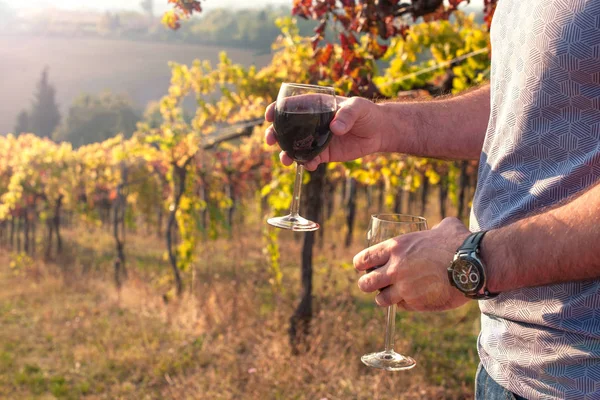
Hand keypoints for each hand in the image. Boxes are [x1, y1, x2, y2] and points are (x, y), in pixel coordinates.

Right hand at [264, 97, 384, 170]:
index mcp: (315, 106)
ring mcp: (316, 139)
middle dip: (275, 135)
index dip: (276, 110)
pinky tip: (310, 166)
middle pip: (286, 129)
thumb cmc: (367, 112)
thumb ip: (347, 114)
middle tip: (271, 141)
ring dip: (287, 153)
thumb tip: (334, 128)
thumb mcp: (358, 107)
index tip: (269, 117)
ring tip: (286, 160)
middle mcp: (311, 123)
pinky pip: (310, 159)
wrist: (379, 131)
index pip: (290, 106)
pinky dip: (306, 164)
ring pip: (295, 146)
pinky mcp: (324, 153)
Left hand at [353, 217, 470, 311]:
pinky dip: (405, 304)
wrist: (473, 265)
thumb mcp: (443, 227)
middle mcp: (395, 269)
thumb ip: (433, 230)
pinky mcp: (416, 304)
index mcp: (396, 247)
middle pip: (365, 284)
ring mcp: (404, 288)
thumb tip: (440, 228)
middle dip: (368, 284)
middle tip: (375, 285)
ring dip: (385, 298)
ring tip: (393, 295)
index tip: (363, 268)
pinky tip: (414, 298)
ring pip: (381, 300)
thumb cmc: (460, 242)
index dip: (361, 265)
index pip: (364, 259)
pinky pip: (402, 307)